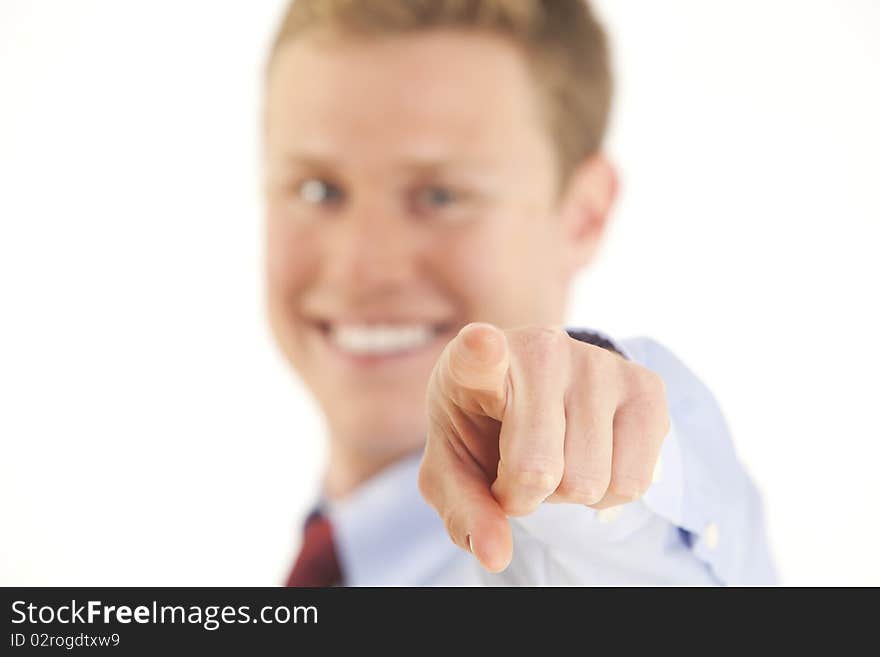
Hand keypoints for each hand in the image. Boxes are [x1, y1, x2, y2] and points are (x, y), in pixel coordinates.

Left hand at [418, 322, 669, 571]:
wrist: (534, 393)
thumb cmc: (483, 431)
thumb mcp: (454, 470)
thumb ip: (464, 510)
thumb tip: (495, 555)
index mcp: (474, 364)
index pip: (478, 356)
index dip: (480, 350)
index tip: (482, 341)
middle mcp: (541, 350)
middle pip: (538, 470)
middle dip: (524, 494)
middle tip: (516, 469)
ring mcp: (597, 363)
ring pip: (590, 482)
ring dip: (567, 493)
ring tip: (555, 457)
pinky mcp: (646, 385)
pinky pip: (635, 481)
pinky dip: (609, 495)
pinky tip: (589, 458)